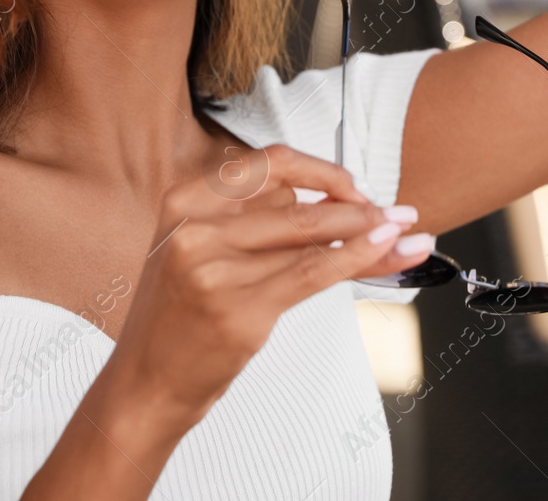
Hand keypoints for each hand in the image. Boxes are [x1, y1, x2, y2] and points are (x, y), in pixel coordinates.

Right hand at [108, 144, 432, 429]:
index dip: (323, 171)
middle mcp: (194, 227)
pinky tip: (385, 251)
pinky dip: (357, 258)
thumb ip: (266, 224)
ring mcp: (212, 269)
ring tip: (403, 234)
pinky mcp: (237, 309)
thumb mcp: (208, 252)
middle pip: (297, 203)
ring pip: (311, 236)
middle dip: (358, 207)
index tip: (354, 187)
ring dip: (368, 232)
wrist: (145, 384)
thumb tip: (349, 206)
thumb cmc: (180, 317)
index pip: (271, 163)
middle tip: (394, 214)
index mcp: (185, 199)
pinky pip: (313, 272)